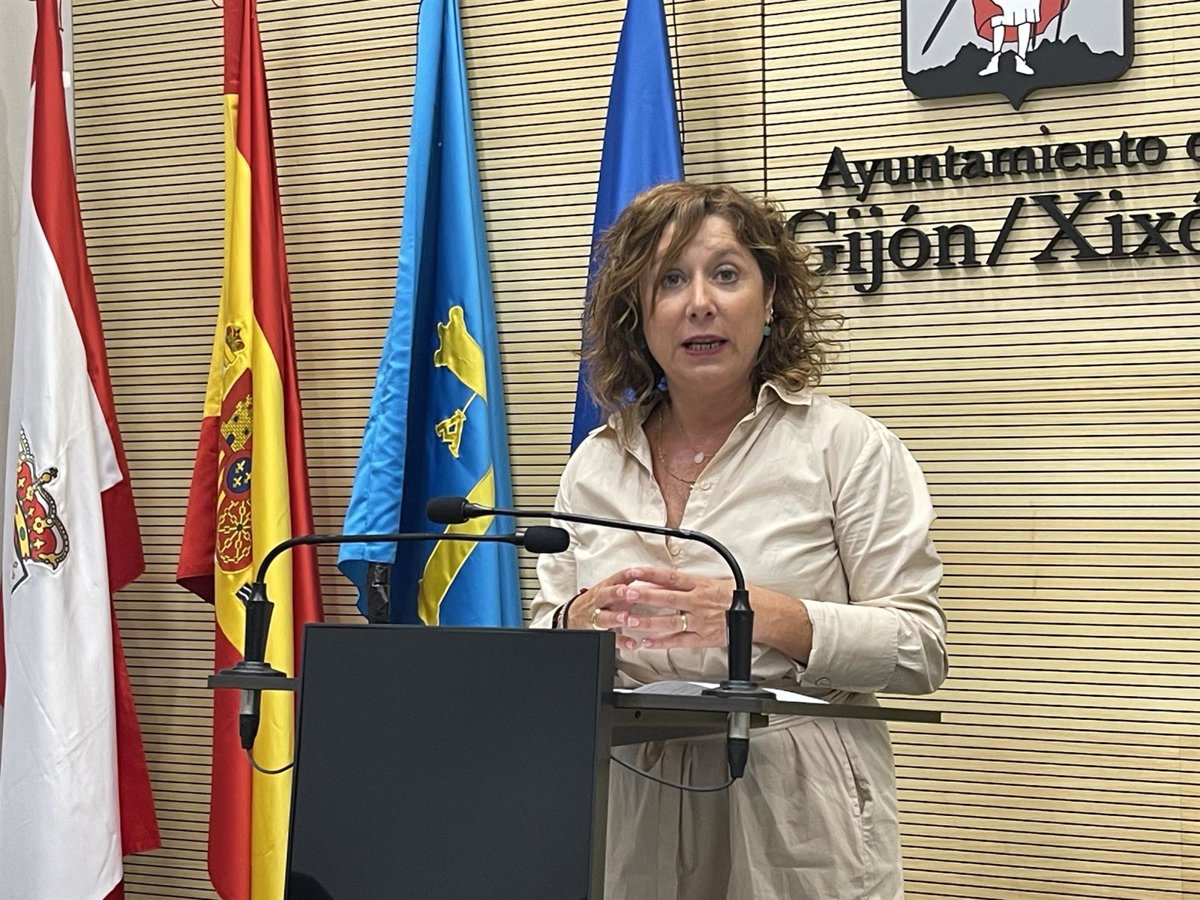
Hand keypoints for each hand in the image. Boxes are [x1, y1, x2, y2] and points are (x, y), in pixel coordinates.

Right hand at [566, 567, 649, 633]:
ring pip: (604, 617)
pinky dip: (621, 641)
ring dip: (615, 617)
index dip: (626, 574)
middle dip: (616, 593)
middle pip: (606, 595)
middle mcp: (600, 601)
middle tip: (627, 592)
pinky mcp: (597, 633)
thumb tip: (653, 577)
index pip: (616, 578)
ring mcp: (597, 617)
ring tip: (625, 618)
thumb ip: (628, 583)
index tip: (636, 571)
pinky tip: (632, 643)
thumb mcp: (609, 588)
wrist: (574, 616)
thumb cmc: (599, 600)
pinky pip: (609, 638)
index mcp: (606, 588)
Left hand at [611, 567, 732, 650]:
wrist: (758, 613)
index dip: (650, 574)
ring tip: (630, 621)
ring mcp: (700, 621)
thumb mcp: (711, 582)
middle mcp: (698, 602)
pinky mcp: (703, 638)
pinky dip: (662, 642)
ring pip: (670, 622)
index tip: (633, 572)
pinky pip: (679, 641)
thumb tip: (661, 582)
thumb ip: (687, 583)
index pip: (671, 578)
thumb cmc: (734, 596)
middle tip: (626, 594)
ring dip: (649, 622)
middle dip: (644, 596)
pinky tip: (647, 642)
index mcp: (700, 585)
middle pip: (667, 598)